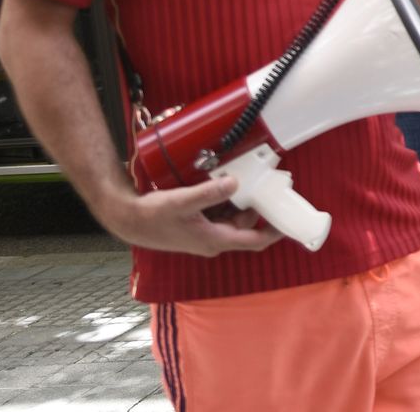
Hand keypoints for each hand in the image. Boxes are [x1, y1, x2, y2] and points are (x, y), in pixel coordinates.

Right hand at [100, 177, 282, 257]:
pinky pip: (220, 212)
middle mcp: (214, 239)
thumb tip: (235, 183)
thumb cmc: (152, 216)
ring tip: (247, 178)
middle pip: (247, 224)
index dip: (276, 231)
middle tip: (269, 184)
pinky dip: (226, 199)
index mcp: (215, 239)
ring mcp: (206, 233)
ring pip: (233, 216)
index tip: (291, 220)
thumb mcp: (182, 202)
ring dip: (241, 200)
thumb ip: (209, 193)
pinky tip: (224, 182)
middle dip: (258, 206)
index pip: (255, 240)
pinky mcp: (198, 225)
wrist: (128, 220)